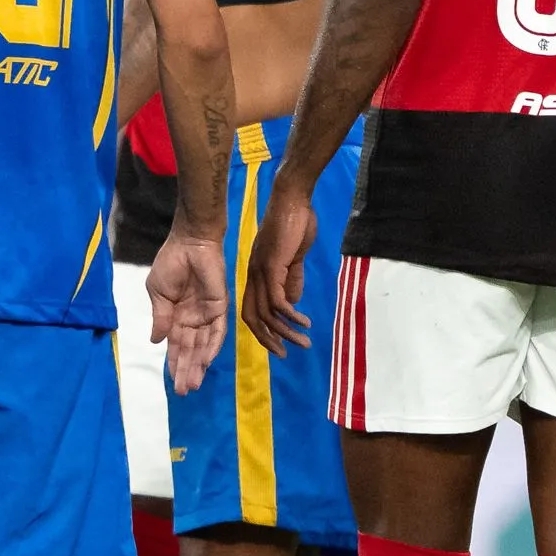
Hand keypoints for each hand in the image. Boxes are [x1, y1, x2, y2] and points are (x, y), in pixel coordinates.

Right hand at [147, 229, 230, 395]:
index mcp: (175, 317)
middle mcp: (193, 320)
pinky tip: (207, 362)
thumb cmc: (170, 263)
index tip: (172, 383)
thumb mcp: (158, 293)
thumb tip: (155, 341)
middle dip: (186, 370)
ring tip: (193, 383)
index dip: (174, 364)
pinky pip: (218, 331)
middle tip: (183, 392)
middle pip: (190, 351)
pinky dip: (213, 346)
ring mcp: (207, 315)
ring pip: (203, 345)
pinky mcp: (220, 307)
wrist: (189, 244)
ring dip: (199, 365)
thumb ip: (160, 317)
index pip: (176, 346)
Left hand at [241, 180, 317, 355]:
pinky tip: (303, 321)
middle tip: (284, 354)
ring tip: (303, 342)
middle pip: (252, 317)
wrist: (293, 200)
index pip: (252, 310)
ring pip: (266, 312)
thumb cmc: (294, 224)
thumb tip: (293, 302)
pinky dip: (289, 314)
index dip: (262, 330)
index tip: (278, 345)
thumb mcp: (293, 257)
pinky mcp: (271, 266)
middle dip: (267, 339)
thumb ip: (292, 278)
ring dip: (285, 330)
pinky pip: (277, 298)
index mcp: (257, 276)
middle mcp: (253, 277)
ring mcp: (261, 272)